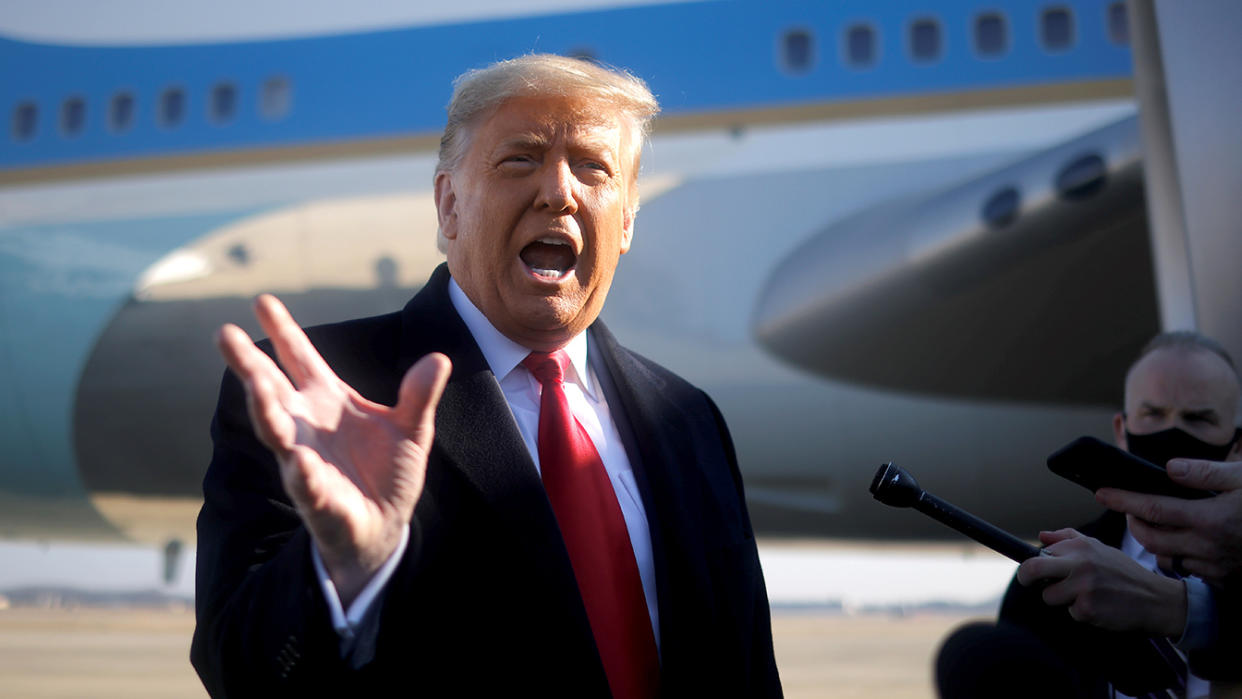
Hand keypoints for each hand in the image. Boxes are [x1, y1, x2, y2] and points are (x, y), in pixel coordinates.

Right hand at [216, 295, 450, 605]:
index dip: (282, 330)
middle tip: (224, 333)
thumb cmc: (388, 471)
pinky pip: (306, 484)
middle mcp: (306, 426)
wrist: (385, 525)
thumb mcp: (413, 429)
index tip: (262, 300)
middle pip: (270, 388)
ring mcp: (305, 460)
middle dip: (249, 364)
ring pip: (277, 432)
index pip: (299, 358)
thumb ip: (420, 396)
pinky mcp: (317, 499)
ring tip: (255, 385)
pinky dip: (303, 472)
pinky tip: (299, 460)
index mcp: (327, 400)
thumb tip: (439, 359)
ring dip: (264, 409)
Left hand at [1017, 529, 1186, 636]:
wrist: (1156, 599)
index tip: (1032, 570)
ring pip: (1048, 596)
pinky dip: (1080, 613)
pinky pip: (1070, 613)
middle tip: (1030, 582)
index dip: (1034, 563)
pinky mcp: (1087, 609)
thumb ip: (1068, 538)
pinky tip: (1098, 606)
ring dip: (1061, 600)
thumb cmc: (1124, 573)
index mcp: (1080, 546)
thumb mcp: (1099, 548)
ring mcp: (1083, 587)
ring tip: (1084, 595)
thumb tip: (1041, 536)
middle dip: (1026, 578)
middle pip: (1031, 569)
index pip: (1040, 553)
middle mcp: (1080, 564)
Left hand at [1096, 459, 1241, 587]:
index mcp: (1210, 519)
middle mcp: (1209, 547)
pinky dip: (1178, 555)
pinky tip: (1182, 539)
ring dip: (1153, 541)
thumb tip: (1170, 469)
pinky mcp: (1226, 578)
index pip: (1152, 509)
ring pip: (1167, 558)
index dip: (1123, 500)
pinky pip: (1189, 569)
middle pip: (1151, 540)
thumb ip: (1206, 473)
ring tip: (1151, 522)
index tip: (1101, 492)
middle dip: (1132, 523)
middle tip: (1127, 507)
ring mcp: (1217, 566)